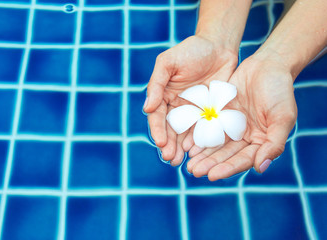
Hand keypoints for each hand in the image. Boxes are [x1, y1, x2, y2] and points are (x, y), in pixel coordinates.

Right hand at [143, 35, 237, 165]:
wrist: (219, 45)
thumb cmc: (191, 50)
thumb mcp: (168, 62)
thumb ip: (156, 84)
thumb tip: (147, 108)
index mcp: (164, 96)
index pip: (157, 117)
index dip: (157, 131)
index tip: (161, 143)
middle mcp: (177, 107)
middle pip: (170, 130)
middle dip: (169, 145)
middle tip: (170, 159)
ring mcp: (194, 112)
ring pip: (185, 135)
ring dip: (181, 149)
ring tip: (181, 162)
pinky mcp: (210, 114)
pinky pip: (204, 130)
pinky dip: (199, 142)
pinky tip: (198, 153)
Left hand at [187, 51, 296, 180]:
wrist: (267, 65)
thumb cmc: (280, 90)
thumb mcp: (283, 116)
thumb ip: (274, 143)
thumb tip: (260, 168)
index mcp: (262, 142)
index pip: (243, 160)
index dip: (228, 168)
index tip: (212, 176)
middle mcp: (245, 138)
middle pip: (226, 155)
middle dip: (210, 164)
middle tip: (193, 171)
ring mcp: (232, 126)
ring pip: (215, 144)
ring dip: (202, 155)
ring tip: (188, 164)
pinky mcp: (220, 115)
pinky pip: (208, 128)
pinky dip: (199, 137)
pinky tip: (187, 145)